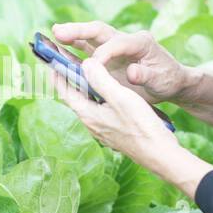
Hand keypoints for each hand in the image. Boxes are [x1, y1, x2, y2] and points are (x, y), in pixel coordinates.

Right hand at [51, 21, 189, 104]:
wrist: (171, 83)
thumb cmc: (168, 80)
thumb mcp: (161, 80)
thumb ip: (146, 75)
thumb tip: (132, 72)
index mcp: (140, 42)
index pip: (118, 43)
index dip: (104, 53)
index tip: (91, 66)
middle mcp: (125, 40)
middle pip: (99, 31)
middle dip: (79, 31)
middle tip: (58, 31)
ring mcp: (115, 47)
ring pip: (90, 38)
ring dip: (71, 36)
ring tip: (53, 35)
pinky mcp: (108, 56)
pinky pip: (87, 52)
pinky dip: (72, 52)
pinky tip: (57, 52)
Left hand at [52, 58, 212, 199]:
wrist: (161, 154)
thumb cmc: (141, 126)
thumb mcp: (120, 97)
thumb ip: (100, 79)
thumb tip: (84, 63)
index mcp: (88, 114)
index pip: (64, 90)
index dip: (56, 73)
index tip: (51, 57)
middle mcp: (91, 123)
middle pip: (74, 96)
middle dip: (69, 77)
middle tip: (66, 59)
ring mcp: (103, 128)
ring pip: (88, 102)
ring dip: (85, 85)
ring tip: (86, 69)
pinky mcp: (114, 131)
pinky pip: (100, 108)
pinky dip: (98, 94)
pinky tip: (108, 88)